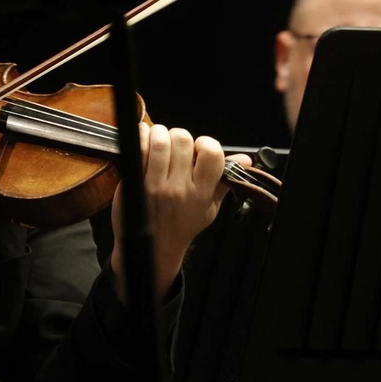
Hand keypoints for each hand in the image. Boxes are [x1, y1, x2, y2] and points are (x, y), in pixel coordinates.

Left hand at [110, 125, 248, 300]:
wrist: (153, 249)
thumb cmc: (182, 225)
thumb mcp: (209, 208)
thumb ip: (225, 181)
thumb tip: (245, 160)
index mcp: (201, 193)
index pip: (212, 155)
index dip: (206, 143)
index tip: (199, 148)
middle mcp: (179, 188)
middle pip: (183, 140)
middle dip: (180, 136)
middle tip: (177, 145)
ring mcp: (155, 185)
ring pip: (160, 141)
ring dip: (160, 133)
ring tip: (161, 139)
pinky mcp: (135, 183)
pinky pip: (139, 150)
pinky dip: (142, 137)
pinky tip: (145, 139)